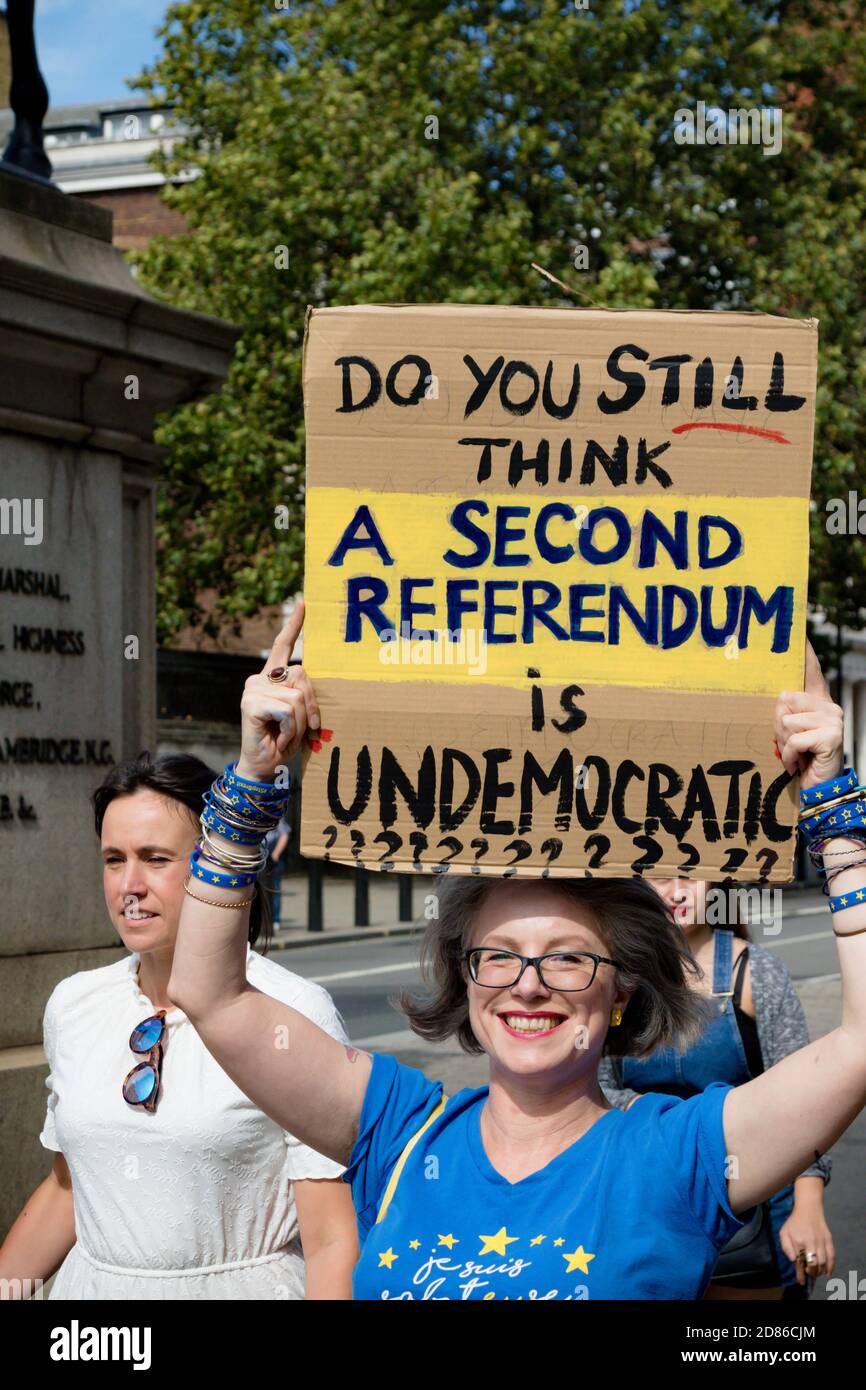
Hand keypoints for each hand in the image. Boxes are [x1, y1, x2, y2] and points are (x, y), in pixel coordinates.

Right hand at [237, 601, 319, 781]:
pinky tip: (279, 737)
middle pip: (302, 675)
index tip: (304, 603)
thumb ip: (305, 693)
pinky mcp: (250, 703)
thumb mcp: (301, 714)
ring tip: (288, 735)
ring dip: (300, 723)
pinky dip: (290, 728)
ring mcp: (253, 689)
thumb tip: (309, 679)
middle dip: (312, 705)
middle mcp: (260, 678)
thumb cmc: (285, 740)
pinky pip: (287, 709)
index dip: (294, 625)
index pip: (282, 646)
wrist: (264, 766)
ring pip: (296, 696)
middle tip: (309, 729)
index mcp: (272, 678)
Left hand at [774, 641, 843, 789]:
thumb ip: (785, 712)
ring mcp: (833, 719)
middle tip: (790, 745)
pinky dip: (790, 756)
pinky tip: (799, 764)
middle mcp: (829, 705)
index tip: (799, 629)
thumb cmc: (800, 759)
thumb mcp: (789, 732)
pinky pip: (794, 740)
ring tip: (796, 755)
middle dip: (778, 728)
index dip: (805, 651)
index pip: (811, 670)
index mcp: (818, 700)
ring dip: (784, 745)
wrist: (818, 789)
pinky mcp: (832, 735)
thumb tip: (780, 694)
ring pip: (786, 722)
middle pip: (783, 700)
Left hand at [778, 1209, 834, 1283]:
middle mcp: (811, 1242)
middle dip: (812, 1273)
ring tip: (816, 1272)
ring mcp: (821, 1241)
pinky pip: (832, 1255)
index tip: (801, 1281)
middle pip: (814, 1264)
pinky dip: (831, 1266)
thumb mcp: (784, 1232)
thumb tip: (793, 1260)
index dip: (801, 1274)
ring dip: (820, 1271)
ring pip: (824, 1262)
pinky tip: (828, 1272)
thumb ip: (786, 1247)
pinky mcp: (829, 1239)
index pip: (801, 1262)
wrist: (808, 1208)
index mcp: (799, 1241)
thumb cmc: (794, 1222)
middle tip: (809, 1273)